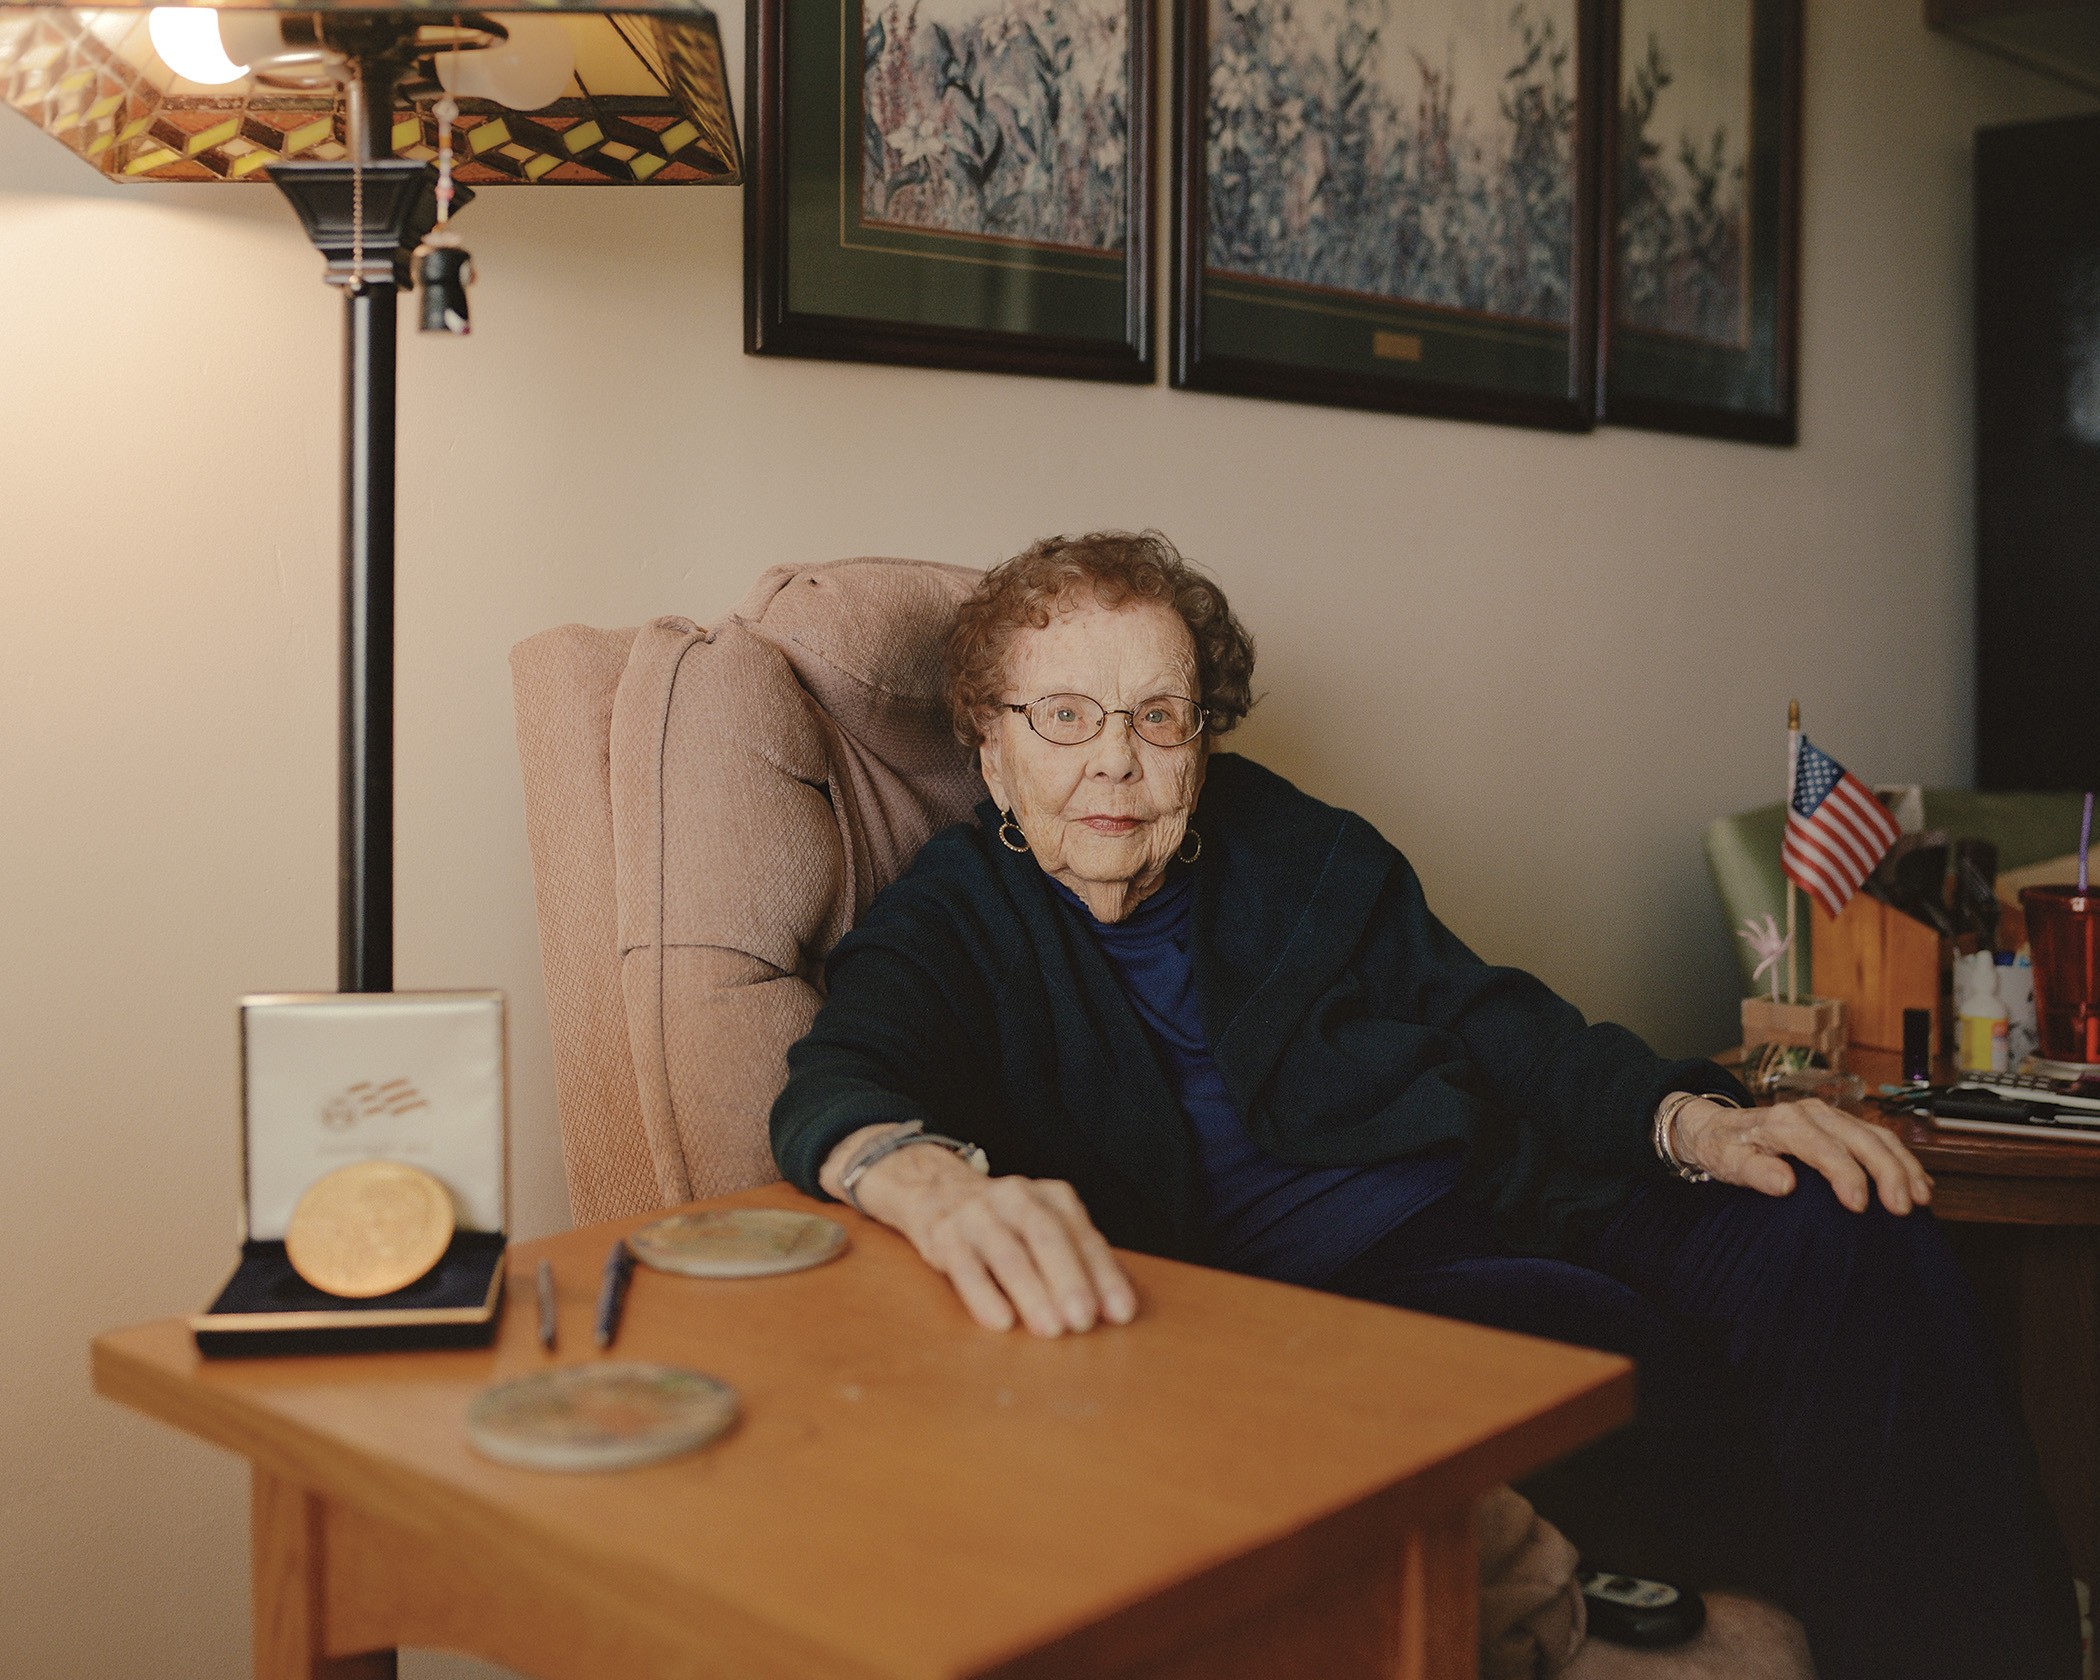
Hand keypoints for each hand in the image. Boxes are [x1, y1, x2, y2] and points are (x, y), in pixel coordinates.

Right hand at [820, 1128, 1136, 1335]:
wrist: (936, 1192)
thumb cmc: (1007, 1225)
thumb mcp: (1045, 1229)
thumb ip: (1078, 1262)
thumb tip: (1114, 1309)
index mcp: (1052, 1197)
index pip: (1083, 1237)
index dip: (1104, 1275)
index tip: (1121, 1313)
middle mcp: (1016, 1198)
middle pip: (1046, 1236)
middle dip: (1069, 1279)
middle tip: (1085, 1319)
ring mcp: (978, 1214)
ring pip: (1008, 1252)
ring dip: (1031, 1292)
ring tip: (1051, 1329)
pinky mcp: (944, 1235)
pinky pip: (965, 1267)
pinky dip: (984, 1295)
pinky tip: (1001, 1322)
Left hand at [1672, 1096, 1933, 1214]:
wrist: (1718, 1127)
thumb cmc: (1725, 1147)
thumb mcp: (1728, 1162)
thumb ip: (1755, 1171)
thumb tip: (1785, 1183)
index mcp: (1786, 1122)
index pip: (1825, 1148)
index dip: (1846, 1175)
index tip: (1859, 1206)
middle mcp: (1812, 1113)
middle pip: (1861, 1139)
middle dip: (1888, 1172)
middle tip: (1904, 1208)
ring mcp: (1830, 1116)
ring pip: (1877, 1136)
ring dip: (1903, 1166)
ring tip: (1922, 1198)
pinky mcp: (1840, 1124)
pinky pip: (1878, 1137)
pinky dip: (1901, 1160)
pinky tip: (1918, 1183)